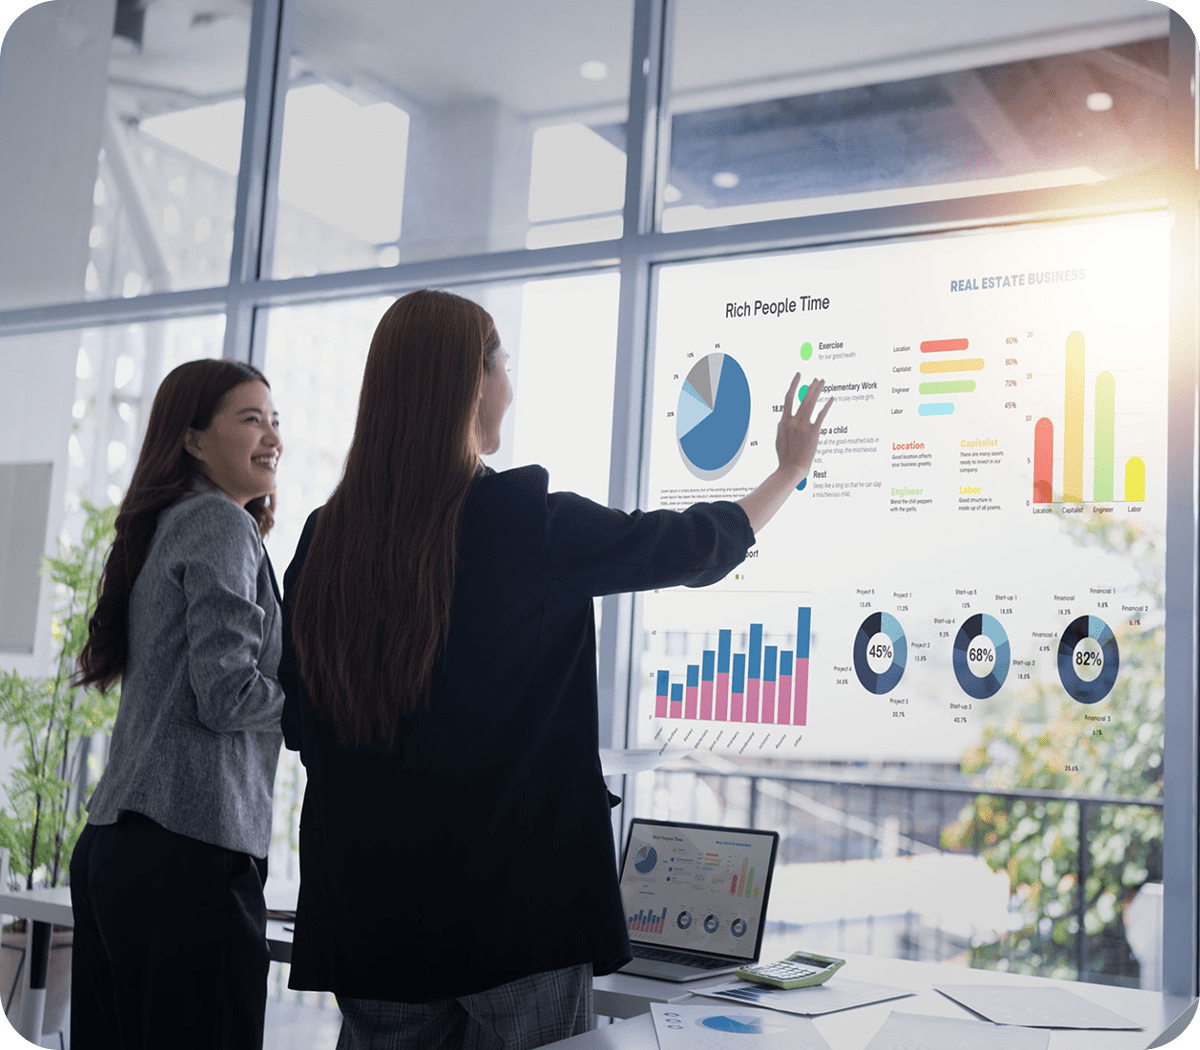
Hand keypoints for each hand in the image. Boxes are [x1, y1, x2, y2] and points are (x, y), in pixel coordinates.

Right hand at [735, 375, 833, 534]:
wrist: (791, 469)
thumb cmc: (785, 458)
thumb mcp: (780, 440)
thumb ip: (783, 428)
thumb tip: (784, 419)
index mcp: (783, 422)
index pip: (789, 399)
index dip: (794, 386)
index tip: (798, 377)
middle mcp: (792, 421)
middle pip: (802, 398)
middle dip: (810, 386)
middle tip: (816, 378)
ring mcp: (803, 426)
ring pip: (810, 403)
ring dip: (817, 391)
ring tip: (822, 382)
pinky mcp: (813, 432)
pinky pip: (821, 415)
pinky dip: (827, 405)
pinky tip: (832, 398)